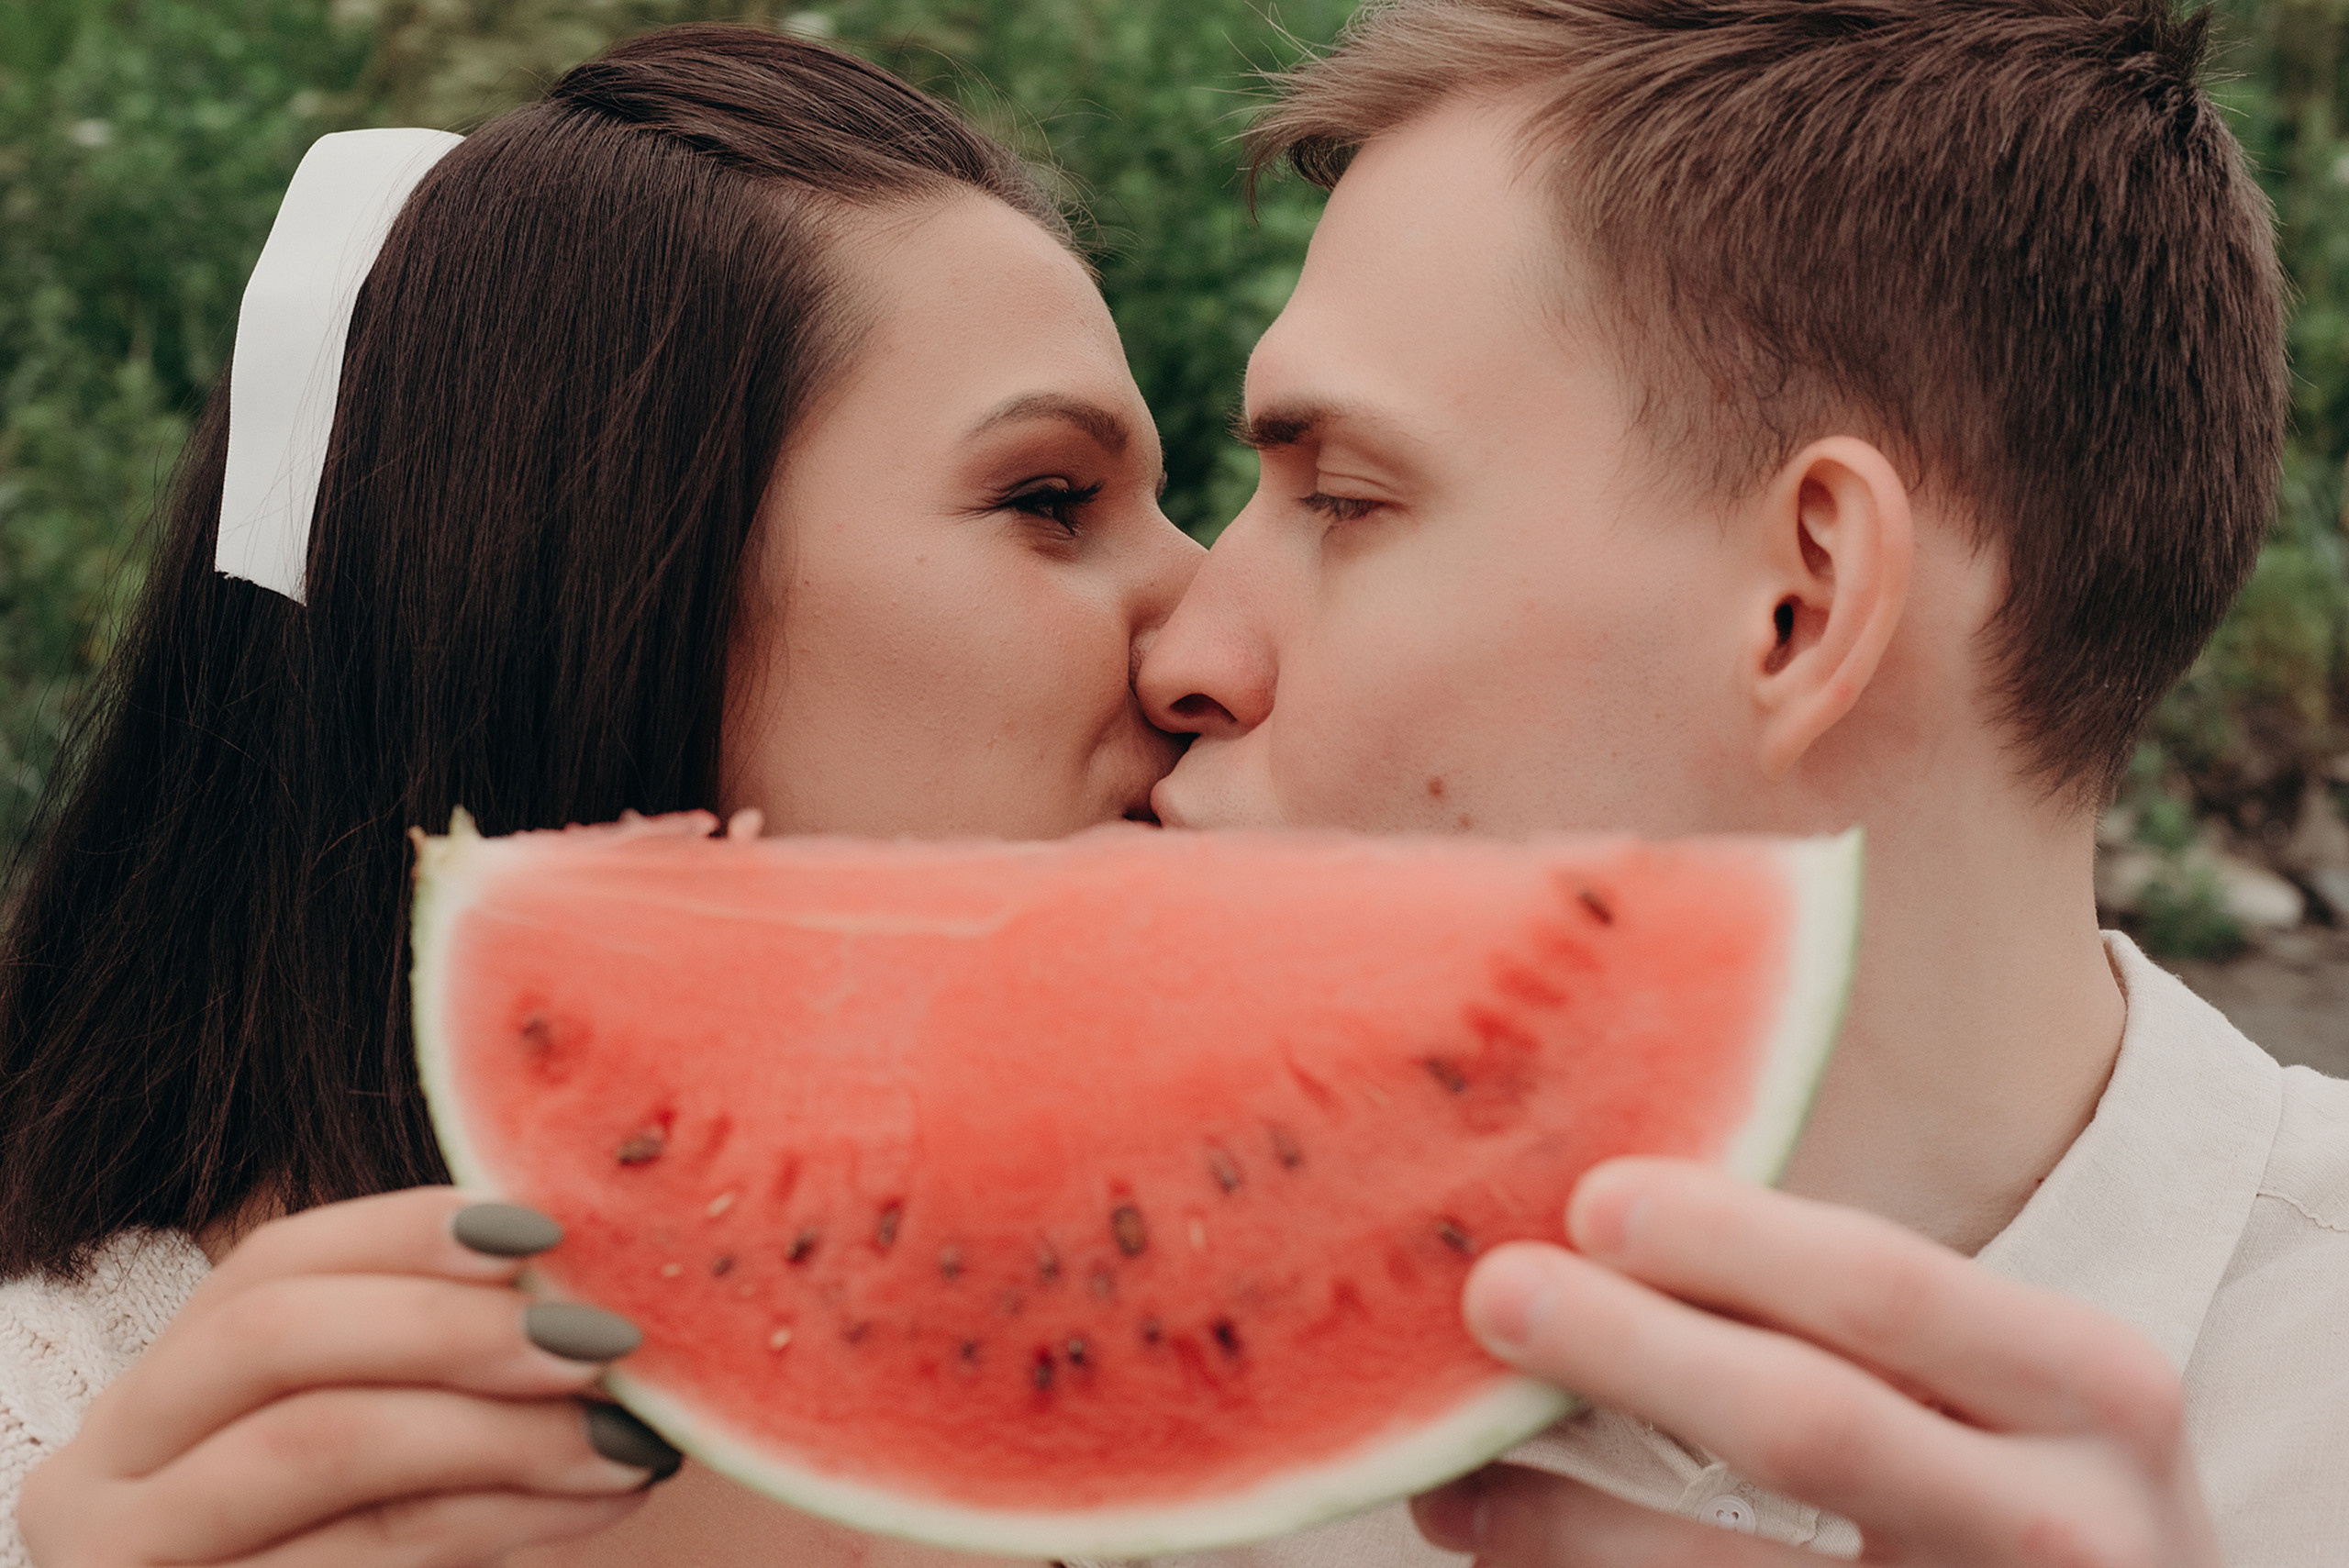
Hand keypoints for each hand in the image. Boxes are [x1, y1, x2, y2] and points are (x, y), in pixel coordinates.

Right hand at [20, 1187, 674, 1566]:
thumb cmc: (341, 1565)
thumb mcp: (361, 1456)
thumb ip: (426, 1369)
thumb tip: (577, 1273)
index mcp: (154, 1397)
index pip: (269, 1266)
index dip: (405, 1230)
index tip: (545, 1229)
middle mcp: (106, 1470)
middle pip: (276, 1339)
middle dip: (451, 1325)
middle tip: (598, 1339)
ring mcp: (130, 1555)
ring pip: (324, 1446)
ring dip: (505, 1430)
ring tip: (630, 1432)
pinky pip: (364, 1553)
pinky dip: (505, 1517)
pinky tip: (602, 1498)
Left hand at [1412, 1158, 2219, 1566]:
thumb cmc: (2034, 1493)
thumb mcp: (2021, 1394)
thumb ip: (1863, 1322)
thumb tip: (1611, 1229)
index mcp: (2089, 1389)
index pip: (1883, 1288)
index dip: (1725, 1237)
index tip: (1589, 1198)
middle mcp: (2057, 1521)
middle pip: (1803, 1423)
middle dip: (1629, 1350)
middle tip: (1495, 1291)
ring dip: (1564, 1515)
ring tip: (1449, 1469)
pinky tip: (1509, 1547)